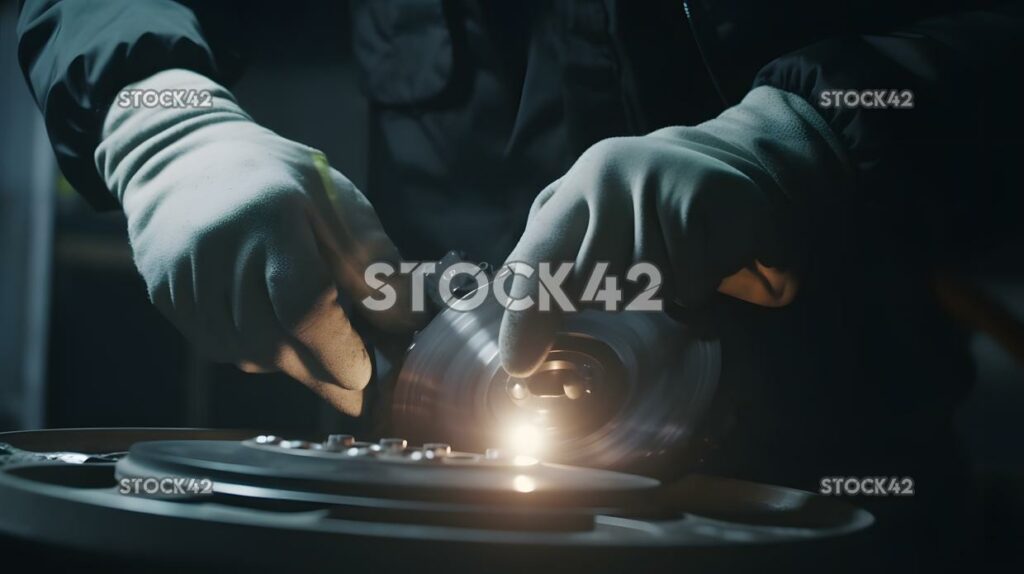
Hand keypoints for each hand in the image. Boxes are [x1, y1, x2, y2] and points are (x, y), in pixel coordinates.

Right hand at [96, 69, 419, 413]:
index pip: (304, 302)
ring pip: (248, 354)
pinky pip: (221, 348)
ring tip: (321, 351)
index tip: (364, 373)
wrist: (186, 158)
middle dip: (321, 372)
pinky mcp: (166, 296)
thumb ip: (375, 262)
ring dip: (292, 365)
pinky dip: (257, 353)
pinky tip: (276, 331)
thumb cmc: (281, 184)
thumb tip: (405, 324)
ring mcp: (185, 274)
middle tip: (358, 386)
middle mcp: (220, 246)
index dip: (337, 350)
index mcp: (273, 214)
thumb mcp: (338, 202)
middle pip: (273, 340)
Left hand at [499, 87, 849, 375]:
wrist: (752, 160)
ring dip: (664, 294)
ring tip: (679, 259)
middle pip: (591, 286)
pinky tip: (709, 259)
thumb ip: (560, 263)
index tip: (520, 364)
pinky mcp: (702, 196)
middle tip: (640, 278)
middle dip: (615, 300)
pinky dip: (701, 289)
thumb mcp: (603, 220)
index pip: (532, 262)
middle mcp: (606, 175)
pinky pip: (690, 282)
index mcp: (577, 188)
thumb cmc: (663, 208)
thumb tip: (520, 342)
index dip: (523, 319)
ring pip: (643, 287)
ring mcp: (654, 182)